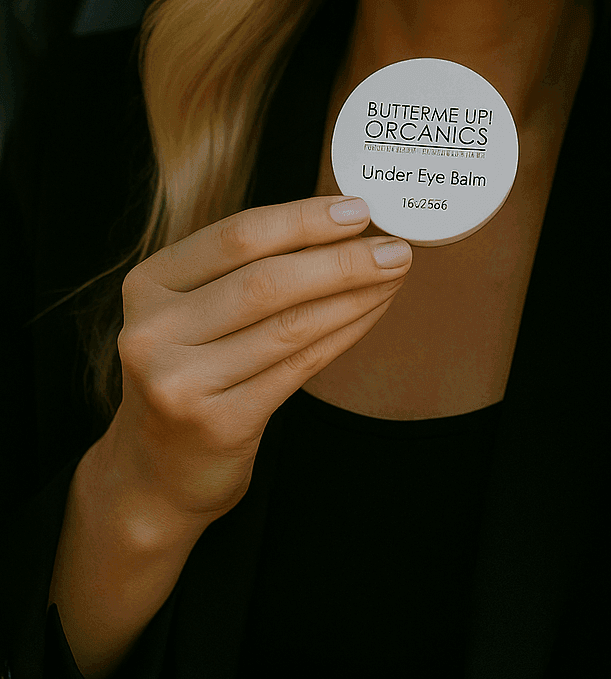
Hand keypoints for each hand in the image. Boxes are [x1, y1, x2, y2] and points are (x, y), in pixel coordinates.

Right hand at [104, 197, 411, 528]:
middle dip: (341, 259)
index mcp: (148, 285)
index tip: (359, 209)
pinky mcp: (218, 423)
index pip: (237, 237)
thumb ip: (248, 266)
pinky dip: (344, 333)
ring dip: (353, 295)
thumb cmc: (192, 369)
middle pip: (266, 280)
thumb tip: (342, 222)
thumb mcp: (195, 309)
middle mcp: (153, 331)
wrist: (158, 469)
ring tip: (393, 275)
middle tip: (395, 246)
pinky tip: (371, 312)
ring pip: (290, 325)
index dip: (304, 220)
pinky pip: (299, 366)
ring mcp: (181, 382)